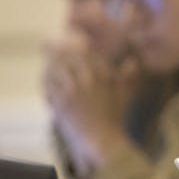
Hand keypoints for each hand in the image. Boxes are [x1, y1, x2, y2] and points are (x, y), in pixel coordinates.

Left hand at [44, 37, 134, 172]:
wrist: (104, 140)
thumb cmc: (116, 118)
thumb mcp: (125, 95)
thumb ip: (128, 77)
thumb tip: (133, 62)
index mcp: (103, 75)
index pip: (86, 51)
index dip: (75, 42)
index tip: (68, 38)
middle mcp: (87, 80)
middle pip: (66, 56)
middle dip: (54, 48)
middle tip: (45, 41)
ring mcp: (72, 92)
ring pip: (54, 70)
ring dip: (48, 65)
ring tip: (45, 62)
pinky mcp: (61, 104)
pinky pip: (48, 87)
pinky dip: (45, 82)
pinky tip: (45, 81)